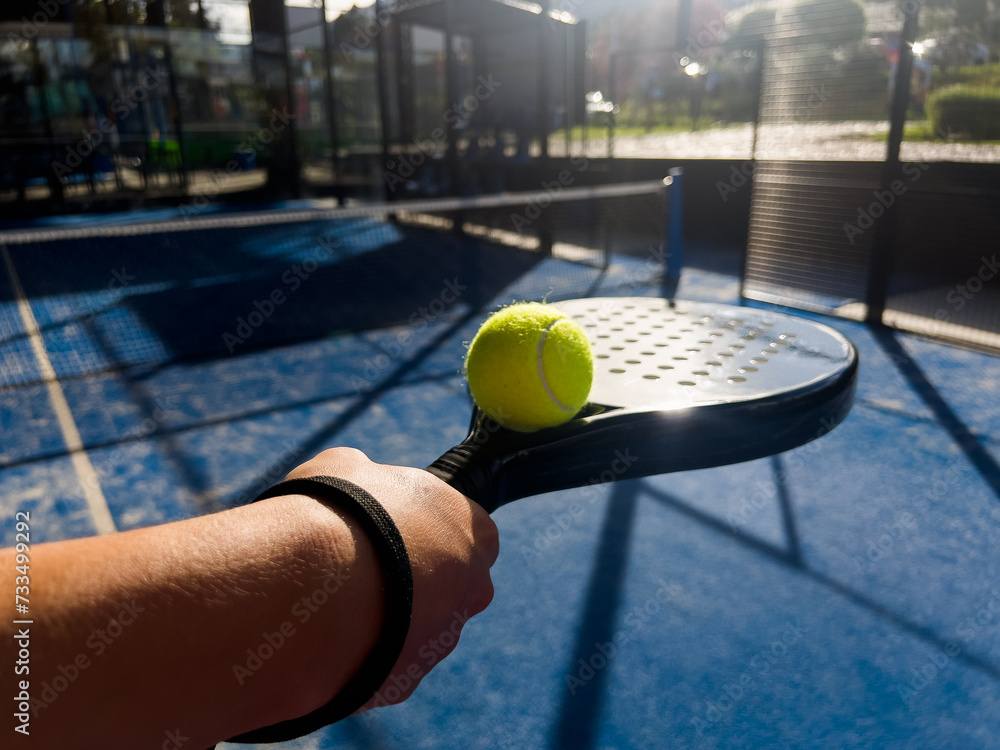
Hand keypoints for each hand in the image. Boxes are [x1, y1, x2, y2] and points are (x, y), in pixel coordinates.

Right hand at [286, 448, 498, 707]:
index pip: (471, 526)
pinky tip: (329, 634)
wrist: (305, 591)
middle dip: (419, 575)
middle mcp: (471, 588)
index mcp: (472, 528)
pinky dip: (365, 650)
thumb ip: (371, 475)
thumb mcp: (348, 467)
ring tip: (336, 601)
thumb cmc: (333, 515)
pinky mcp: (407, 680)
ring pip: (422, 626)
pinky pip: (389, 662)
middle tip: (370, 565)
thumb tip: (360, 475)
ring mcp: (442, 639)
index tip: (399, 525)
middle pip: (455, 581)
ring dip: (391, 615)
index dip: (433, 525)